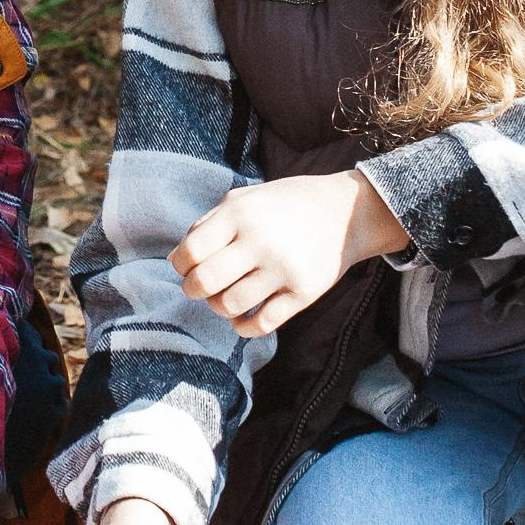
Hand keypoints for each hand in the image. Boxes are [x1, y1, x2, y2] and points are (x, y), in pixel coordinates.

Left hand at [171, 170, 406, 336]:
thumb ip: (210, 222)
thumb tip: (178, 258)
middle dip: (192, 290)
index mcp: (240, 214)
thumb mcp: (245, 198)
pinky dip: (244, 326)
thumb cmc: (286, 205)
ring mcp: (284, 269)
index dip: (180, 265)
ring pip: (230, 306)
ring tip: (224, 299)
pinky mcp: (304, 293)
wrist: (346, 212)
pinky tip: (244, 316)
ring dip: (219, 307)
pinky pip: (262, 324)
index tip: (186, 267)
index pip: (190, 251)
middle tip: (198, 288)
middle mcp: (261, 241)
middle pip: (205, 282)